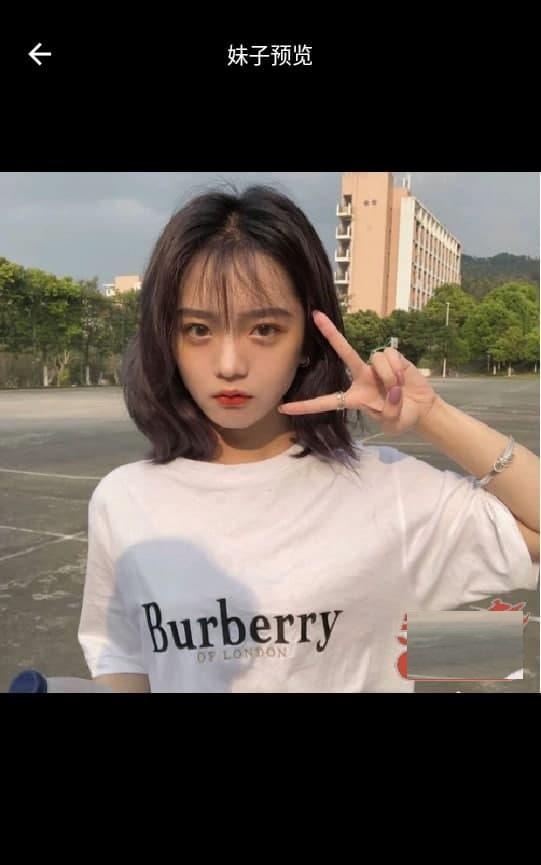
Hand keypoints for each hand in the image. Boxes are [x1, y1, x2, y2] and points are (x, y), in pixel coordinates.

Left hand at [278, 310, 439, 434]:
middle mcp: (360, 377)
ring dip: (390, 378)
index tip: (283, 408)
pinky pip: (390, 356)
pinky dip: (398, 369)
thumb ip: (388, 411)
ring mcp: (375, 365)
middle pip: (342, 352)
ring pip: (375, 362)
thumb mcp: (393, 423)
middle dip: (330, 333)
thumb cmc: (402, 417)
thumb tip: (390, 390)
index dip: (305, 406)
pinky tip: (403, 378)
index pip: (324, 402)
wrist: (422, 408)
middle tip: (315, 315)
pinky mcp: (392, 357)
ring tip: (398, 390)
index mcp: (353, 398)